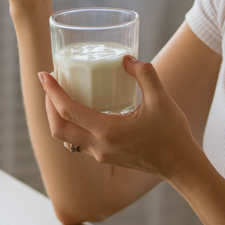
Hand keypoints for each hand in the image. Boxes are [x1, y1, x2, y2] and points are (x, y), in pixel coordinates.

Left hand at [38, 56, 200, 180]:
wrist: (180, 165)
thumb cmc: (172, 134)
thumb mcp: (162, 99)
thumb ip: (144, 74)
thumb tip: (126, 58)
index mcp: (107, 131)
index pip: (68, 111)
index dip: (52, 91)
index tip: (44, 74)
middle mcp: (99, 146)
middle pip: (58, 128)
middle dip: (48, 105)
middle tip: (50, 83)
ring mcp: (100, 155)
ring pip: (65, 138)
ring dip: (57, 117)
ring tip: (60, 95)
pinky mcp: (105, 157)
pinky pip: (78, 142)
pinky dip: (71, 126)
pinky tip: (80, 111)